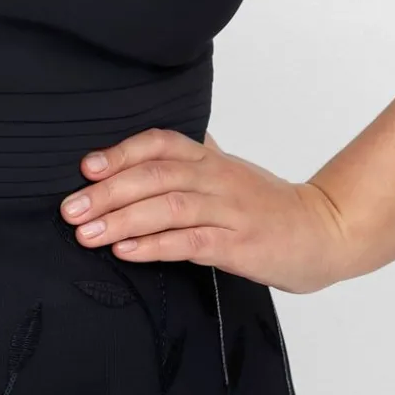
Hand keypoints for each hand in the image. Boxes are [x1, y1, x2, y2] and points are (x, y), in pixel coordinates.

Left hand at [58, 128, 347, 293]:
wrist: (324, 231)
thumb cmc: (269, 204)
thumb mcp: (229, 172)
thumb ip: (195, 158)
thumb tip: (155, 145)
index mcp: (210, 159)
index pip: (159, 143)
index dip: (121, 152)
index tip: (85, 167)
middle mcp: (216, 178)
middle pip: (155, 174)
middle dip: (108, 191)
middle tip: (70, 208)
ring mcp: (228, 211)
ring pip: (168, 206)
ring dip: (122, 219)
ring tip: (87, 233)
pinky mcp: (239, 245)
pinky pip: (191, 242)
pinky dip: (155, 245)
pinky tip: (126, 252)